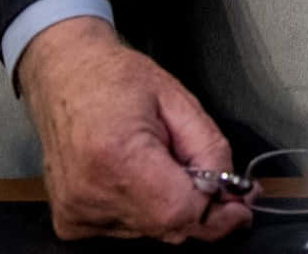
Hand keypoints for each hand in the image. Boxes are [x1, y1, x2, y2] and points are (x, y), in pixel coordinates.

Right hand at [15, 16, 248, 241]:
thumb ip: (211, 150)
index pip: (178, 212)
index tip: (241, 206)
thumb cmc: (118, 80)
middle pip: (167, 226)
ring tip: (161, 163)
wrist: (65, 76)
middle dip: (200, 209)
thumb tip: (230, 193)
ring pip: (150, 230)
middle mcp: (90, 192)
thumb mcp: (181, 102)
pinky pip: (127, 229)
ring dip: (171, 206)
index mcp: (117, 157)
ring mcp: (75, 211)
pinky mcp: (70, 221)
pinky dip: (146, 209)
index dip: (217, 214)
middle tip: (214, 179)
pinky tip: (137, 177)